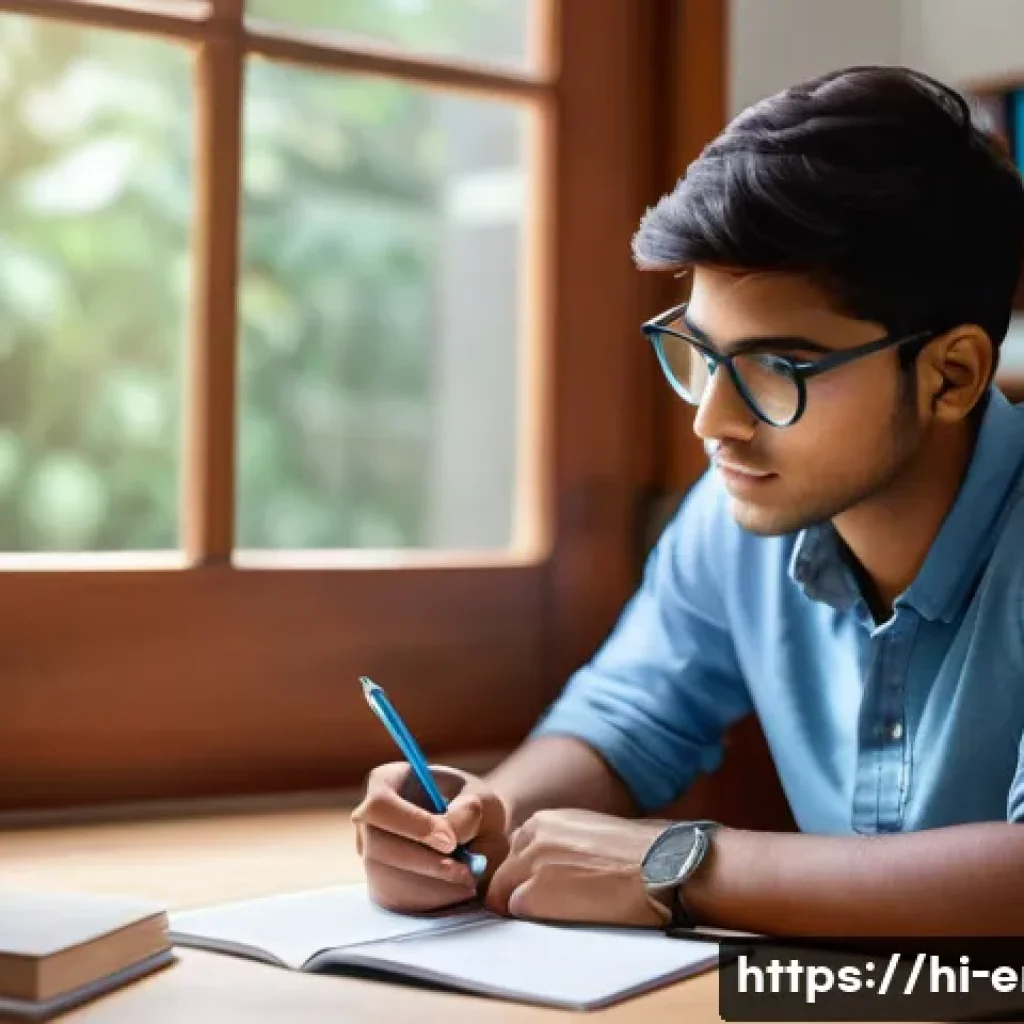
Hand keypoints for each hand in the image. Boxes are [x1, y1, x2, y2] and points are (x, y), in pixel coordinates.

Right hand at [351, 762, 509, 913]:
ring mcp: (369, 853)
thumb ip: (466, 813)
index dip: (411, 824)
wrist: (476, 837)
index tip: (450, 840)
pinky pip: (394, 900)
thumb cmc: (473, 810)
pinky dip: (430, 900)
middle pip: (377, 846)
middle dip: (425, 863)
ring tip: (468, 878)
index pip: (380, 804)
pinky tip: (456, 890)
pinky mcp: (379, 884)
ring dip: (431, 885)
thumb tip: (448, 834)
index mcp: (387, 782)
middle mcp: (369, 819)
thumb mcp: (480, 800)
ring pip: (385, 878)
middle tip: (466, 870)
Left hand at [484, 809, 673, 927]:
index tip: (543, 890)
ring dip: (527, 908)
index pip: (512, 854)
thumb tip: (543, 869)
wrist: (663, 867)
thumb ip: (557, 844)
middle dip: (518, 893)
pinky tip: (569, 918)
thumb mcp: (589, 833)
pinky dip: (535, 922)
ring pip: (504, 896)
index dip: (523, 877)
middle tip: (556, 907)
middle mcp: (530, 836)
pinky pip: (516, 915)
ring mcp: (528, 864)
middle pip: (502, 875)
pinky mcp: (532, 894)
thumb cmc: (639, 856)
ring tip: (568, 910)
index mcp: (545, 820)